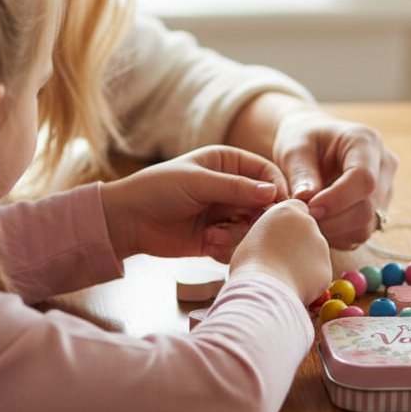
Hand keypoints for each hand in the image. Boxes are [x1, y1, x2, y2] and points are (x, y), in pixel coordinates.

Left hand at [100, 146, 287, 261]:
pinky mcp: (216, 239)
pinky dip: (225, 248)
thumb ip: (237, 188)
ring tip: (214, 236)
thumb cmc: (159, 189)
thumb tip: (274, 192)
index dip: (276, 188)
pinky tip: (206, 244)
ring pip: (252, 227)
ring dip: (237, 235)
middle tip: (248, 225)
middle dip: (258, 217)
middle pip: (264, 203)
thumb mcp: (199, 183)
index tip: (282, 205)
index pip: (265, 172)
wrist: (129, 220)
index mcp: (227, 163)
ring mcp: (223, 214)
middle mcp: (229, 188)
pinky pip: (236, 246)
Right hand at [228, 199, 331, 303]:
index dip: (290, 223)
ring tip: (283, 276)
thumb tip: (273, 240)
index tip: (281, 236)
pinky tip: (293, 286)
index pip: (297, 209)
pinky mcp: (326, 268)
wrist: (264, 288)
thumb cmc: (250, 263)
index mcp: (287, 211)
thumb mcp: (253, 237)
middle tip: (280, 260)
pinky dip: (310, 281)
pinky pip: (318, 274)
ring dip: (304, 263)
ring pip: (314, 254)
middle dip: (299, 244)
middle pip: (308, 232)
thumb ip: (270, 233)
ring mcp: (321, 246)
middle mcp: (308, 223)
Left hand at [270, 107, 396, 249]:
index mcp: (366, 141)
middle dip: (332, 220)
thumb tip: (305, 200)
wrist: (311, 142)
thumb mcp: (294, 150)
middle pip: (368, 207)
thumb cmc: (302, 140)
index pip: (364, 179)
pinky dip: (338, 236)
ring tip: (307, 219)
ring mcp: (385, 189)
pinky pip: (362, 233)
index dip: (337, 199)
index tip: (309, 208)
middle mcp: (384, 165)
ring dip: (334, 231)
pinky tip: (319, 222)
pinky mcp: (379, 210)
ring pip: (367, 225)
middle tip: (301, 218)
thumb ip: (301, 174)